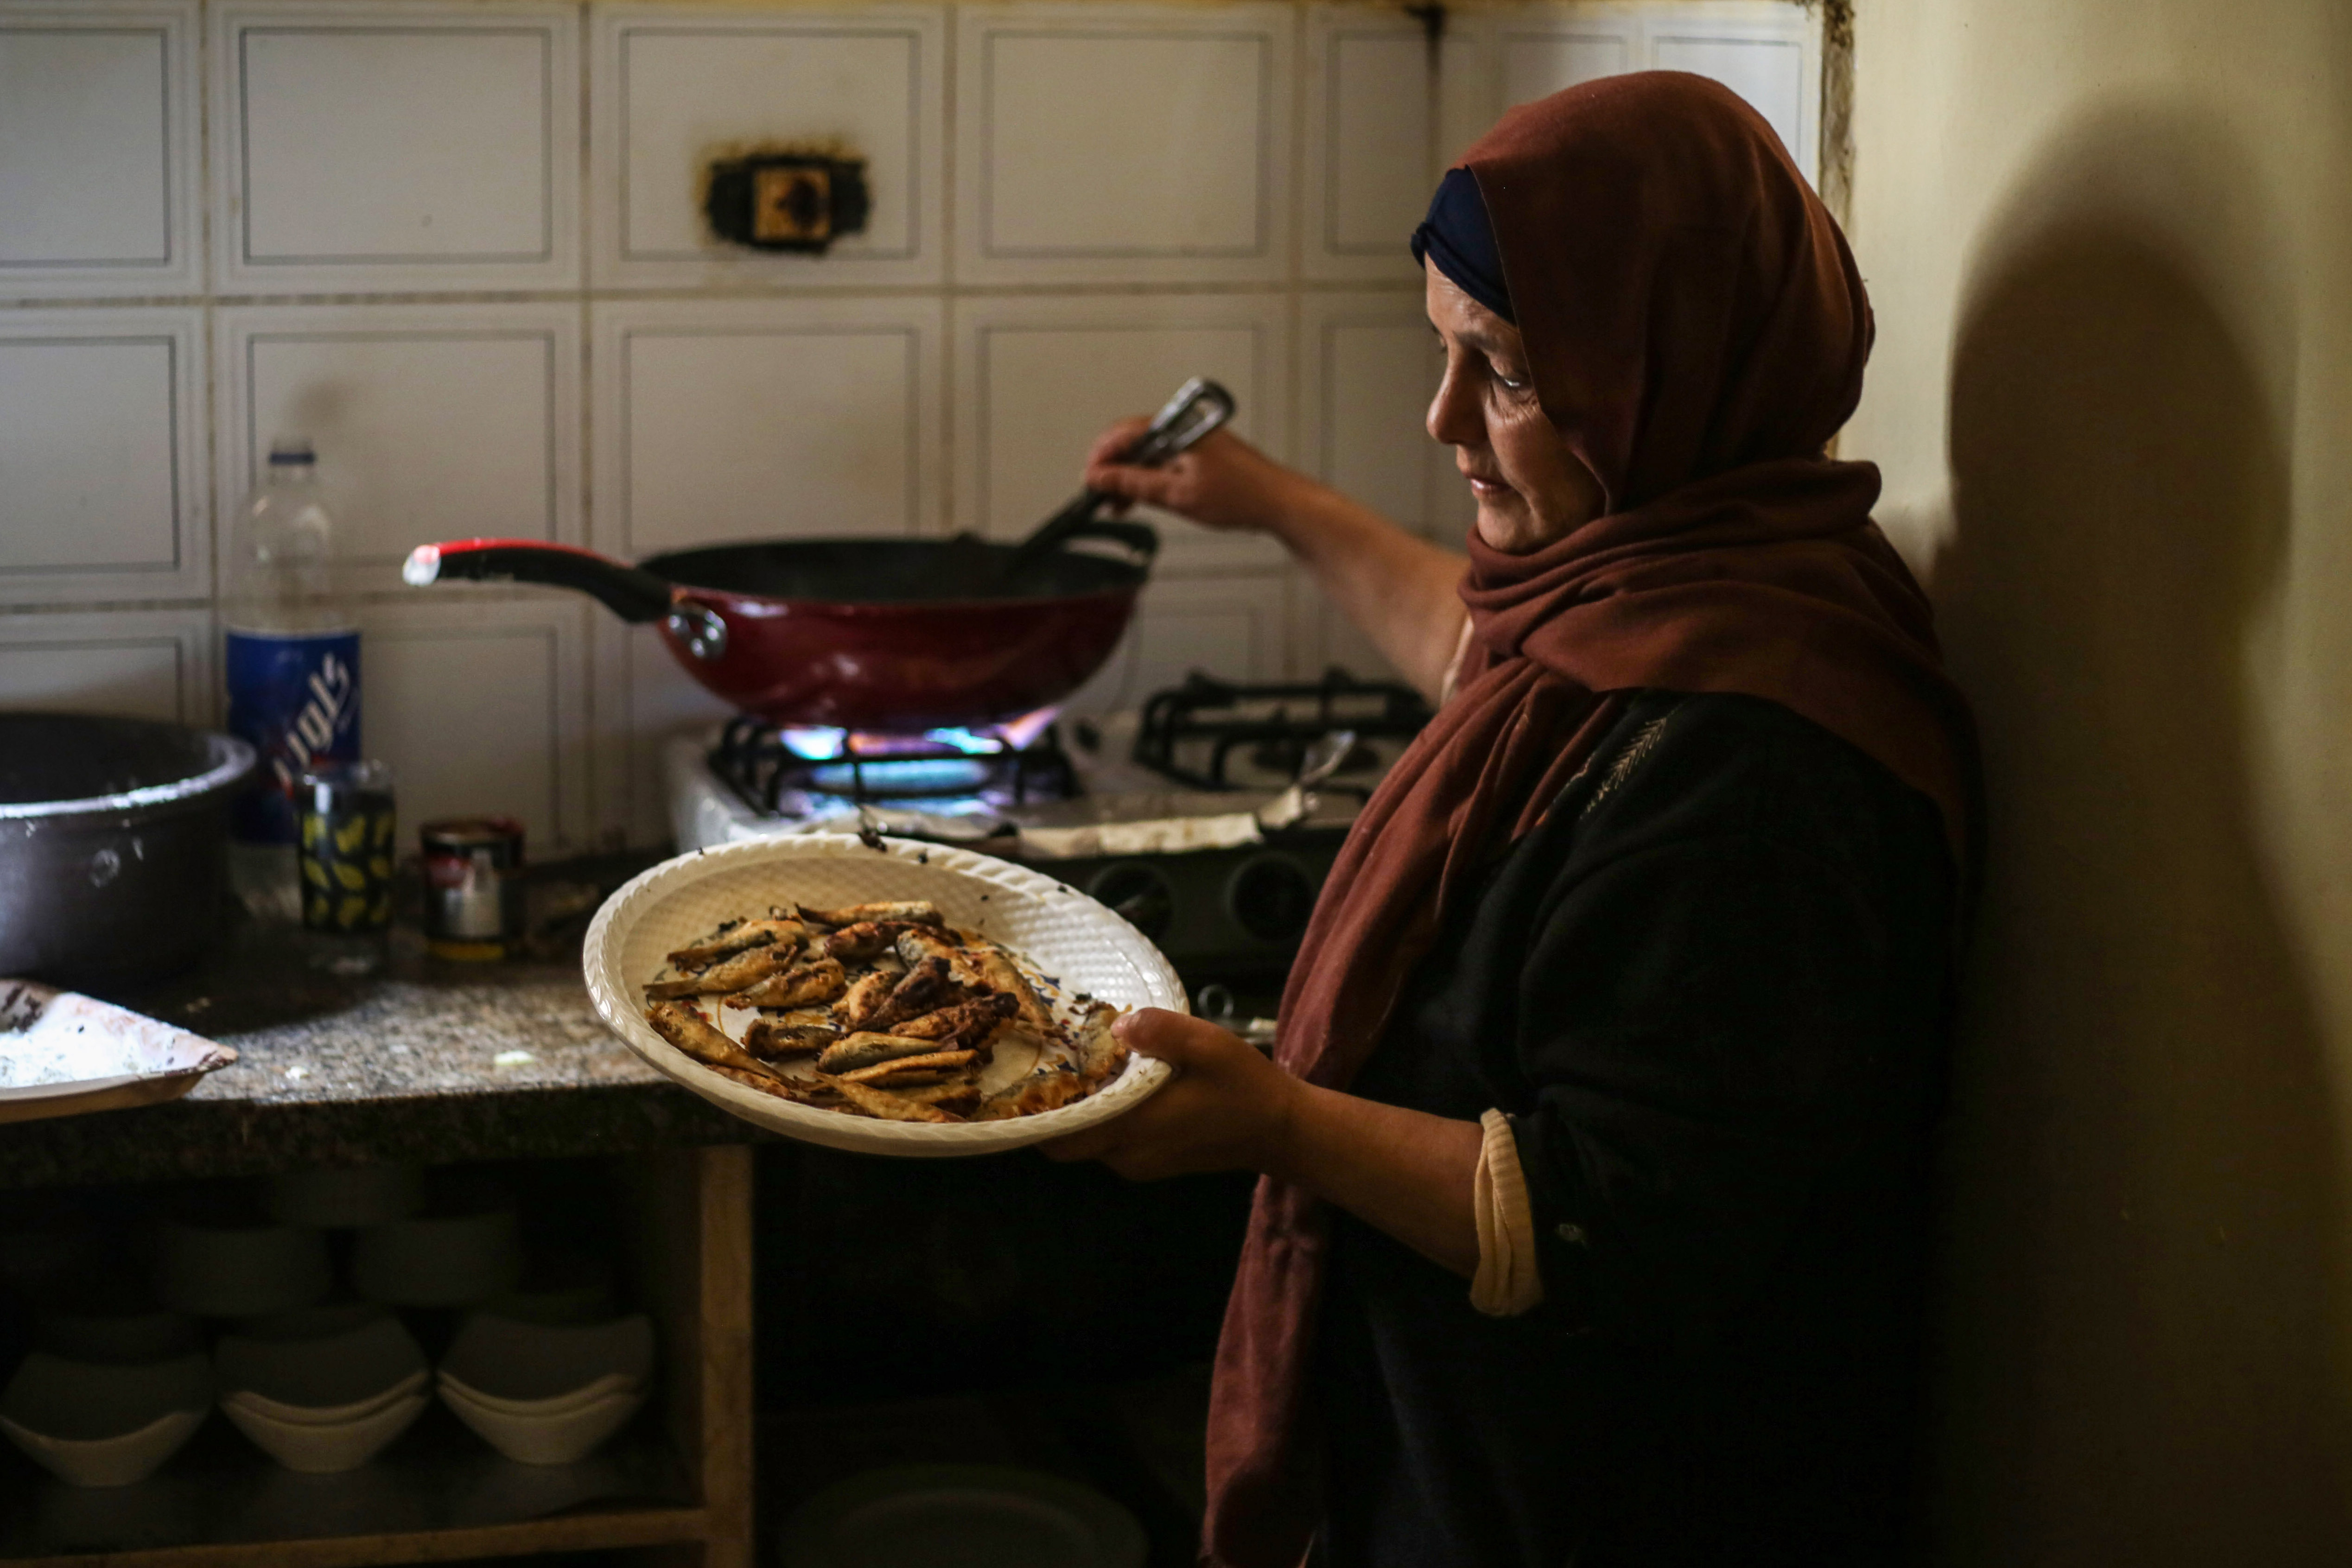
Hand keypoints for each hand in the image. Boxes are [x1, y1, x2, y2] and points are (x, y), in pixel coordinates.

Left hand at [1039, 1008, 1301, 1180]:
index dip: (1037, 1113)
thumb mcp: (1210, 1046)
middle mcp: (1128, 1155)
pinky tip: (1113, 1084)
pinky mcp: (1151, 1162)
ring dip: (1080, 1112)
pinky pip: (1109, 1143)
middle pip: (1067, 1141)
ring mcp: (1138, 1163)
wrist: (1281, 1130)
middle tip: (1049, 1063)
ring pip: (1088, 1142)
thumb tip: (1118, 1027)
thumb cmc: (1245, 1087)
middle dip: (1053, 1109)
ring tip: (1079, 1067)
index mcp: (1135, 1128)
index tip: (1024, 1078)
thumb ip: (1162, 1032)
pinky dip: (1103, 1119)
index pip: (1062, 1137)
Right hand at [1082, 419, 1310, 534]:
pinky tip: (1143, 498)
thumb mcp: (1176, 494)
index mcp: (1177, 429)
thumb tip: (1099, 477)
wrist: (1278, 502)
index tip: (1089, 480)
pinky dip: (1150, 477)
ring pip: (1148, 452)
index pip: (1124, 432)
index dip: (1101, 456)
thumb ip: (1133, 483)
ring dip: (1131, 476)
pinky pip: (1165, 459)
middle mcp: (1183, 428)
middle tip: (1102, 497)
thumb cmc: (1238, 496)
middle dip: (1113, 468)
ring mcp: (1193, 440)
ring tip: (1120, 504)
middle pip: (1134, 441)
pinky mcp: (1201, 453)